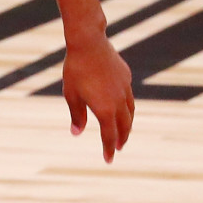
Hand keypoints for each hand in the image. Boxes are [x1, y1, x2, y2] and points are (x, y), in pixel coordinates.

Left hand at [61, 36, 133, 162]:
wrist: (89, 43)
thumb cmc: (76, 70)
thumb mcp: (71, 94)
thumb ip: (77, 115)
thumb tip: (77, 132)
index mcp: (105, 109)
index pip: (109, 136)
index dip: (108, 149)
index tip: (108, 159)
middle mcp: (119, 101)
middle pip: (124, 126)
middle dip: (121, 138)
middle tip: (118, 147)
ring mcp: (125, 88)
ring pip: (130, 111)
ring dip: (127, 124)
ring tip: (124, 130)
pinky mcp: (126, 77)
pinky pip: (128, 95)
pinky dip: (127, 105)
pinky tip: (121, 104)